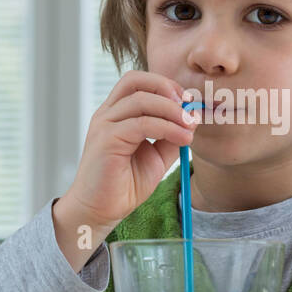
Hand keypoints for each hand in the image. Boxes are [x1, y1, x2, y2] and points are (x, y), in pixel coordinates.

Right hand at [59, 70, 195, 230]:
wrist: (100, 211)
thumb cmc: (124, 185)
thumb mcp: (156, 156)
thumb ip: (171, 136)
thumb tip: (192, 119)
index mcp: (116, 114)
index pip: (138, 82)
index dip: (166, 86)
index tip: (188, 102)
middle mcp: (107, 114)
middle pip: (136, 80)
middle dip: (167, 88)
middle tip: (189, 107)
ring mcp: (104, 125)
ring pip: (141, 100)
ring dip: (172, 110)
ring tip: (190, 126)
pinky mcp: (106, 139)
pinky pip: (142, 124)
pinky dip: (167, 128)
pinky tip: (183, 139)